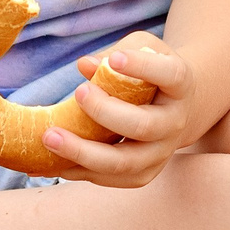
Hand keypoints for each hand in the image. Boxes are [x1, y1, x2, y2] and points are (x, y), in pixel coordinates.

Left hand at [40, 36, 193, 187]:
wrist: (179, 107)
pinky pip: (113, 178)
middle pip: (143, 125)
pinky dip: (80, 172)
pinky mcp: (146, 173)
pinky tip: (52, 164)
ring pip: (124, 162)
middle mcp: (175, 122)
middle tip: (78, 92)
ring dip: (83, 152)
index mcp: (180, 86)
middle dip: (104, 112)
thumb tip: (84, 65)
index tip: (114, 60)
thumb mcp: (142, 51)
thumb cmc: (153, 73)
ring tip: (49, 137)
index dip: (143, 68)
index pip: (170, 75)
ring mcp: (162, 152)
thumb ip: (114, 55)